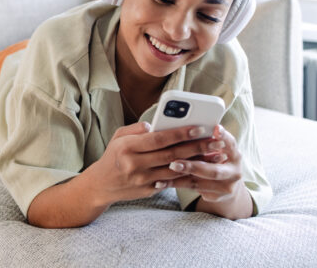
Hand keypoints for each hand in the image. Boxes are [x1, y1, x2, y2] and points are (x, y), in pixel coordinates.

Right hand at [83, 121, 223, 207]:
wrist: (101, 185)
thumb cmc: (112, 156)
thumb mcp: (118, 137)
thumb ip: (136, 129)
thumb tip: (153, 125)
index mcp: (127, 147)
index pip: (158, 139)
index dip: (179, 133)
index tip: (198, 127)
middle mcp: (134, 164)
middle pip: (171, 154)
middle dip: (196, 147)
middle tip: (215, 141)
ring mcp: (142, 179)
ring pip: (175, 169)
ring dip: (198, 163)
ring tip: (216, 155)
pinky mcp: (148, 191)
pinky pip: (171, 182)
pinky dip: (188, 175)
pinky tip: (202, 169)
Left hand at [166, 125, 244, 203]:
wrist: (225, 183)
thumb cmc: (216, 157)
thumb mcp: (216, 146)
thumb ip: (206, 137)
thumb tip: (187, 124)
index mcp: (235, 154)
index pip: (230, 143)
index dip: (223, 136)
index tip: (215, 129)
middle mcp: (234, 172)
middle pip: (213, 171)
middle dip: (192, 167)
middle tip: (173, 164)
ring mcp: (226, 187)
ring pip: (199, 183)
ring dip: (178, 179)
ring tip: (160, 175)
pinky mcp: (216, 197)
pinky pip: (192, 190)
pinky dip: (175, 185)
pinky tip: (161, 182)